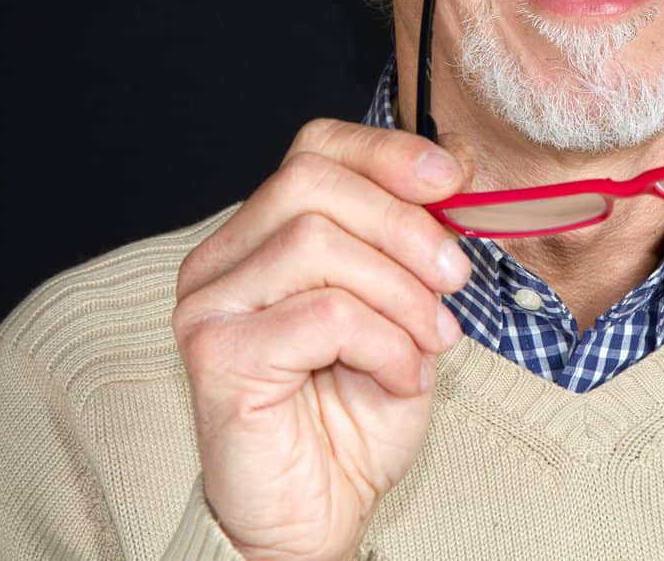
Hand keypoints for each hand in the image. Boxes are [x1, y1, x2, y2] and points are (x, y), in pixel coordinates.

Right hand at [173, 119, 472, 560]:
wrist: (319, 516)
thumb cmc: (355, 415)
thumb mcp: (404, 308)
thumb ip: (414, 241)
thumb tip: (454, 169)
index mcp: (261, 234)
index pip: (315, 147)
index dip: (386, 152)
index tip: (450, 178)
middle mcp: (221, 260)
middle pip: (312, 181)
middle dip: (405, 225)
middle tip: (455, 280)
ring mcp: (209, 304)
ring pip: (319, 243)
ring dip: (401, 295)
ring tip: (429, 344)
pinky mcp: (215, 355)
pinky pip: (324, 314)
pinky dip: (385, 343)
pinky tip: (398, 377)